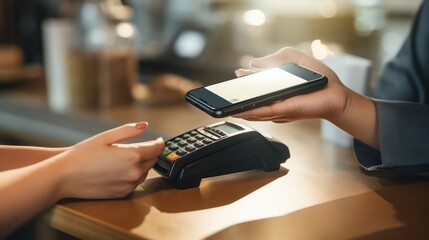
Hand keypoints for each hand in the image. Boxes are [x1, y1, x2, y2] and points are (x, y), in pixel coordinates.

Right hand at [53, 122, 164, 198]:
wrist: (64, 177)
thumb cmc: (82, 154)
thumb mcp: (106, 137)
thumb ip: (128, 131)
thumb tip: (145, 125)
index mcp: (133, 156)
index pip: (157, 149)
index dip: (160, 143)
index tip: (159, 139)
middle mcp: (134, 172)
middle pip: (153, 160)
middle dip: (150, 152)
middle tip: (142, 146)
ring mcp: (129, 185)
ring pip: (145, 172)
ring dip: (142, 164)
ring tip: (128, 157)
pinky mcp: (123, 194)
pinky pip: (135, 182)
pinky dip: (133, 175)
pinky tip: (121, 169)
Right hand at [232, 47, 350, 122]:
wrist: (336, 94)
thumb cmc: (319, 79)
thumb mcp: (296, 59)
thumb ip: (276, 57)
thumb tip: (254, 62)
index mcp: (276, 88)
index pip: (256, 85)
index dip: (244, 80)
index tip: (237, 73)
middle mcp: (275, 100)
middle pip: (251, 100)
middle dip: (235, 99)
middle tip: (223, 94)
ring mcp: (278, 107)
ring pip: (254, 110)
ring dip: (238, 109)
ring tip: (225, 107)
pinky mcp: (284, 111)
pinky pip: (264, 112)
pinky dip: (250, 111)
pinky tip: (240, 110)